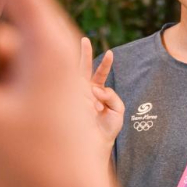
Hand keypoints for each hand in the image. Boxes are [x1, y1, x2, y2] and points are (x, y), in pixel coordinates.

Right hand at [79, 37, 123, 161]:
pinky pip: (78, 87)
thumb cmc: (105, 131)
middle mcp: (83, 92)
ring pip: (74, 73)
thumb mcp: (117, 111)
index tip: (110, 52)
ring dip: (77, 60)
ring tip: (82, 42)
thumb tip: (96, 90)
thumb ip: (112, 96)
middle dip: (83, 53)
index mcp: (94, 93)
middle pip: (82, 68)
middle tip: (84, 39)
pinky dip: (89, 89)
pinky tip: (95, 101)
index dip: (105, 64)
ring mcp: (74, 95)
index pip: (99, 75)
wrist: (93, 147)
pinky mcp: (68, 100)